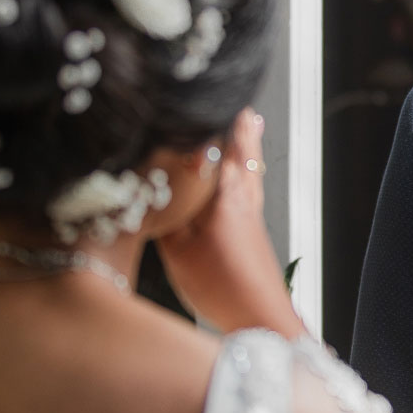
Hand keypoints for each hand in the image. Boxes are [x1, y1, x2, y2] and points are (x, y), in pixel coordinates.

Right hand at [158, 108, 305, 337]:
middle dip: (234, 122)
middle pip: (240, 147)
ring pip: (249, 165)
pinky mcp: (254, 228)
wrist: (260, 317)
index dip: (210, 116)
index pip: (219, 140)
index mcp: (225, 191)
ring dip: (245, 141)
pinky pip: (251, 184)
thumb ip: (168, 206)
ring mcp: (252, 211)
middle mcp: (243, 194)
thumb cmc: (222, 285)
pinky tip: (244, 172)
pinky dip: (248, 167)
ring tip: (248, 119)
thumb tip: (152, 176)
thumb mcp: (178, 246)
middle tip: (231, 96)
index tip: (197, 95)